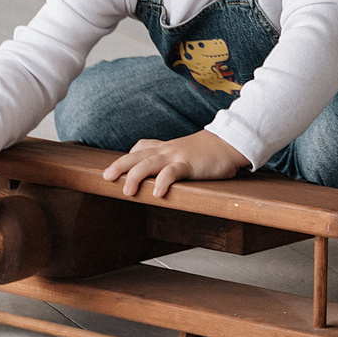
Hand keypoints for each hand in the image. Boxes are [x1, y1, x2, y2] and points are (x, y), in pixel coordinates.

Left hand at [101, 130, 247, 198]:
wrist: (231, 142)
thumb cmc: (210, 150)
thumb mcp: (187, 151)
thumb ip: (173, 158)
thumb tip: (163, 170)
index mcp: (166, 147)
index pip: (141, 148)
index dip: (126, 158)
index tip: (114, 169)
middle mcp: (167, 150)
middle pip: (137, 156)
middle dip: (120, 166)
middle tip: (106, 178)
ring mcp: (177, 156)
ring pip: (149, 163)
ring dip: (135, 176)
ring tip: (127, 191)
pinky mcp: (189, 164)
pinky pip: (172, 172)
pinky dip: (163, 182)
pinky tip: (157, 194)